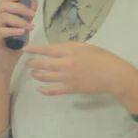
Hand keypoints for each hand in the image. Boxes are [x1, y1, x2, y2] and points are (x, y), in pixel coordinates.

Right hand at [0, 0, 38, 77]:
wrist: (5, 64)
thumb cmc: (14, 46)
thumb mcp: (24, 28)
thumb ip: (27, 16)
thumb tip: (34, 1)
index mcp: (0, 15)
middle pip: (4, 6)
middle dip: (20, 8)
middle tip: (32, 14)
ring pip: (3, 17)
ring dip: (19, 20)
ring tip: (30, 27)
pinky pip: (2, 31)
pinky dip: (14, 30)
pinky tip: (23, 32)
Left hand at [23, 41, 137, 98]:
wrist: (112, 74)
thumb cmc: (101, 57)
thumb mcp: (85, 46)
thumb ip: (69, 47)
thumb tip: (56, 50)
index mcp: (69, 51)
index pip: (46, 50)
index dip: (34, 49)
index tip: (25, 49)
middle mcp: (65, 64)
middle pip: (43, 64)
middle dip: (32, 63)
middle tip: (27, 63)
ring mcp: (67, 77)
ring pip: (45, 77)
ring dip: (36, 75)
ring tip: (33, 73)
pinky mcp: (71, 88)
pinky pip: (54, 90)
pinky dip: (45, 90)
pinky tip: (39, 89)